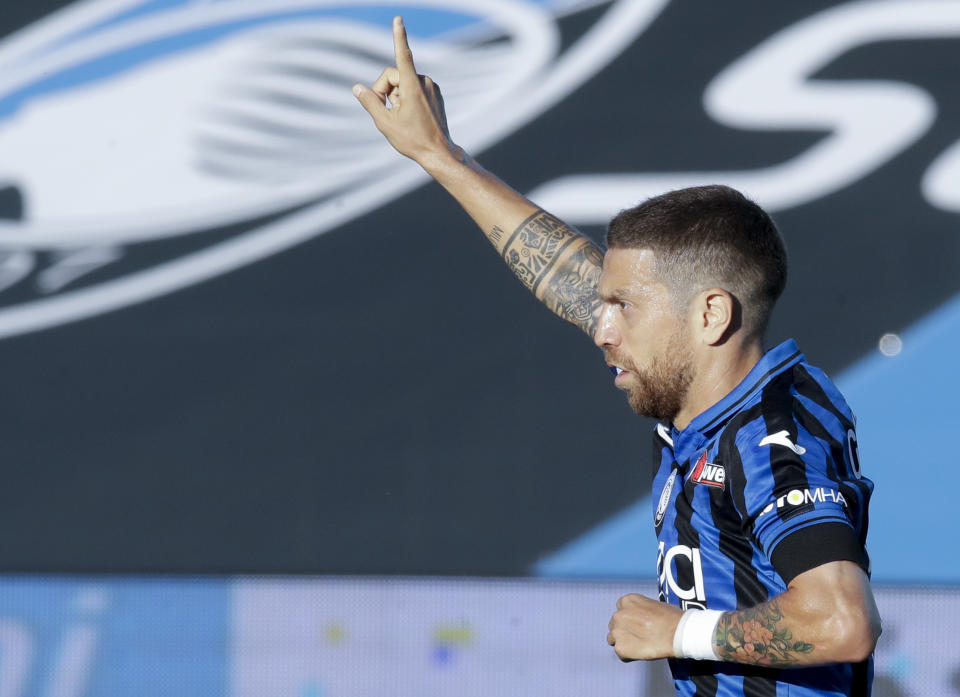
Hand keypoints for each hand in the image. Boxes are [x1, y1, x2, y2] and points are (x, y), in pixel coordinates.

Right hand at [353, 16, 452, 165]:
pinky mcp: (435, 93)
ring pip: (403, 83)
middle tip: (386, 111)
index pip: (402, 55)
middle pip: (393, 76)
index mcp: (412, 86)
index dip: (398, 37)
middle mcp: (424, 82)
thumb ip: (370, 102)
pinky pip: (414, 88)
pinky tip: (411, 116)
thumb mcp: (385, 123)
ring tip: (402, 117)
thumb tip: (358, 88)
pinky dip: (407, 98)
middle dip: (385, 90)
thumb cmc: (413, 140)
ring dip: (396, 96)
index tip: (399, 19)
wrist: (438, 152)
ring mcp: (432, 87)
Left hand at [607, 593, 683, 661]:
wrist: (678, 633)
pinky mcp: (621, 648)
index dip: (630, 620)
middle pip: (615, 625)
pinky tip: (641, 652)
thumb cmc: (672, 619)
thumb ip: (640, 610)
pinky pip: (620, 653)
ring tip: (640, 645)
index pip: (621, 611)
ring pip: (614, 639)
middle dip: (625, 631)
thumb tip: (640, 617)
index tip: (638, 626)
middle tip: (640, 637)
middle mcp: (619, 614)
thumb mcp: (653, 605)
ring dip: (624, 642)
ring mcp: (618, 631)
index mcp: (627, 601)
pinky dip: (629, 655)